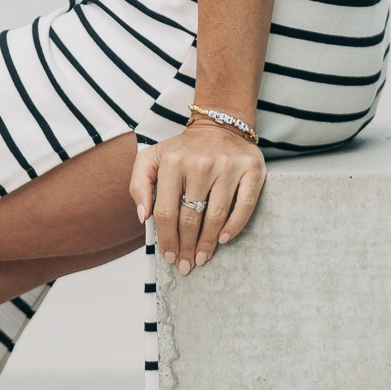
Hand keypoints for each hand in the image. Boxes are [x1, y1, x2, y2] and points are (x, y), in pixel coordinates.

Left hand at [129, 119, 264, 275]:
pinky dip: (234, 226)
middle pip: (191, 217)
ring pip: (216, 215)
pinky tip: (224, 239)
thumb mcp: (152, 158)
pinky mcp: (252, 169)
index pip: (166, 211)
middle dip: (186, 246)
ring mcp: (228, 166)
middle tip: (186, 265)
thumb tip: (144, 216)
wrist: (220, 125)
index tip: (169, 256)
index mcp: (173, 162)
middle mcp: (201, 163)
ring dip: (208, 242)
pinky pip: (244, 205)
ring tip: (202, 257)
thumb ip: (139, 184)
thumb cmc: (183, 150)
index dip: (166, 238)